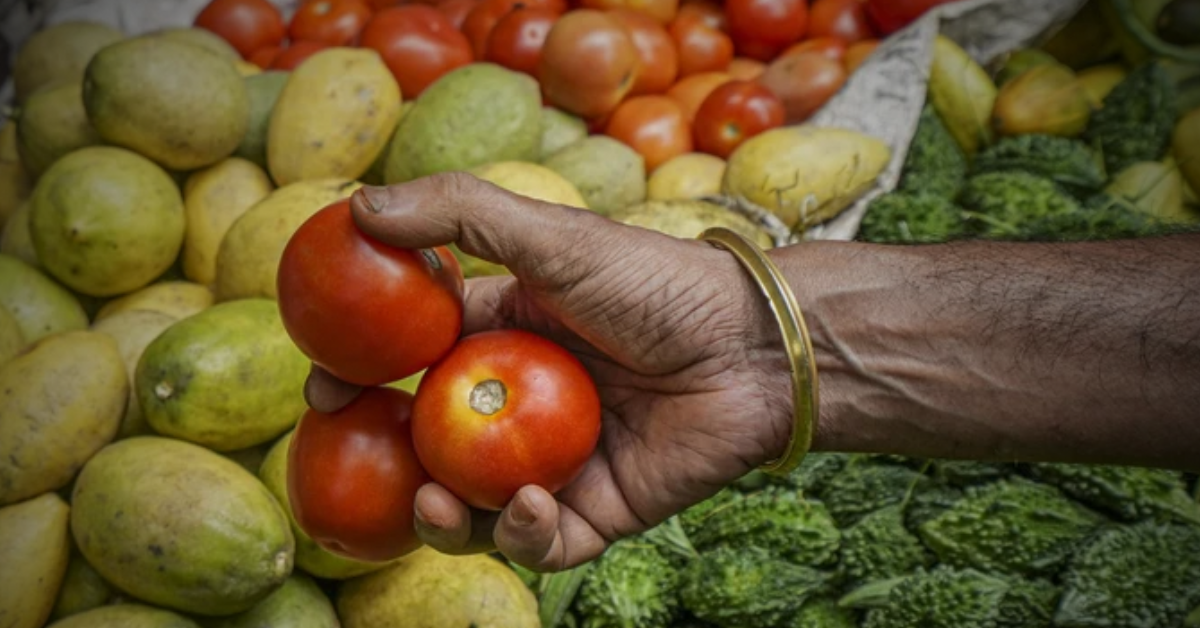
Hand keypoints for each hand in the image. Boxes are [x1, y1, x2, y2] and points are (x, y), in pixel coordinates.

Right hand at [305, 172, 793, 570]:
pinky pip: (541, 540)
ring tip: (433, 505)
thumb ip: (459, 214)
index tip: (323, 385)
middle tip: (355, 464)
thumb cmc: (657, 284)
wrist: (753, 347)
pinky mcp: (598, 510)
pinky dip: (523, 533)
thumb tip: (358, 207)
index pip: (413, 363)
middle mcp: (522, 404)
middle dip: (387, 464)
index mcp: (504, 338)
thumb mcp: (553, 238)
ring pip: (475, 507)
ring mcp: (556, 461)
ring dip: (444, 517)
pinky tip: (528, 504)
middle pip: (433, 446)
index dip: (363, 377)